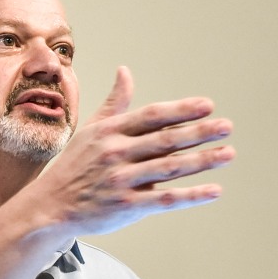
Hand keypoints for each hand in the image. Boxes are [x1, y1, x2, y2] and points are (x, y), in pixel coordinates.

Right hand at [22, 66, 234, 236]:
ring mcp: (121, 181)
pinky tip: (214, 190)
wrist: (49, 206)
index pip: (152, 116)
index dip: (181, 110)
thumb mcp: (92, 130)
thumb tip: (126, 71)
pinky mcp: (126, 206)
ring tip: (228, 153)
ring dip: (202, 161)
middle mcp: (116, 153)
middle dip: (199, 132)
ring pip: (169, 168)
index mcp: (110, 131)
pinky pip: (165, 199)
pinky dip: (191, 196)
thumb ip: (115, 104)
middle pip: (166, 140)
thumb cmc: (75, 166)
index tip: (207, 106)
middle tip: (226, 126)